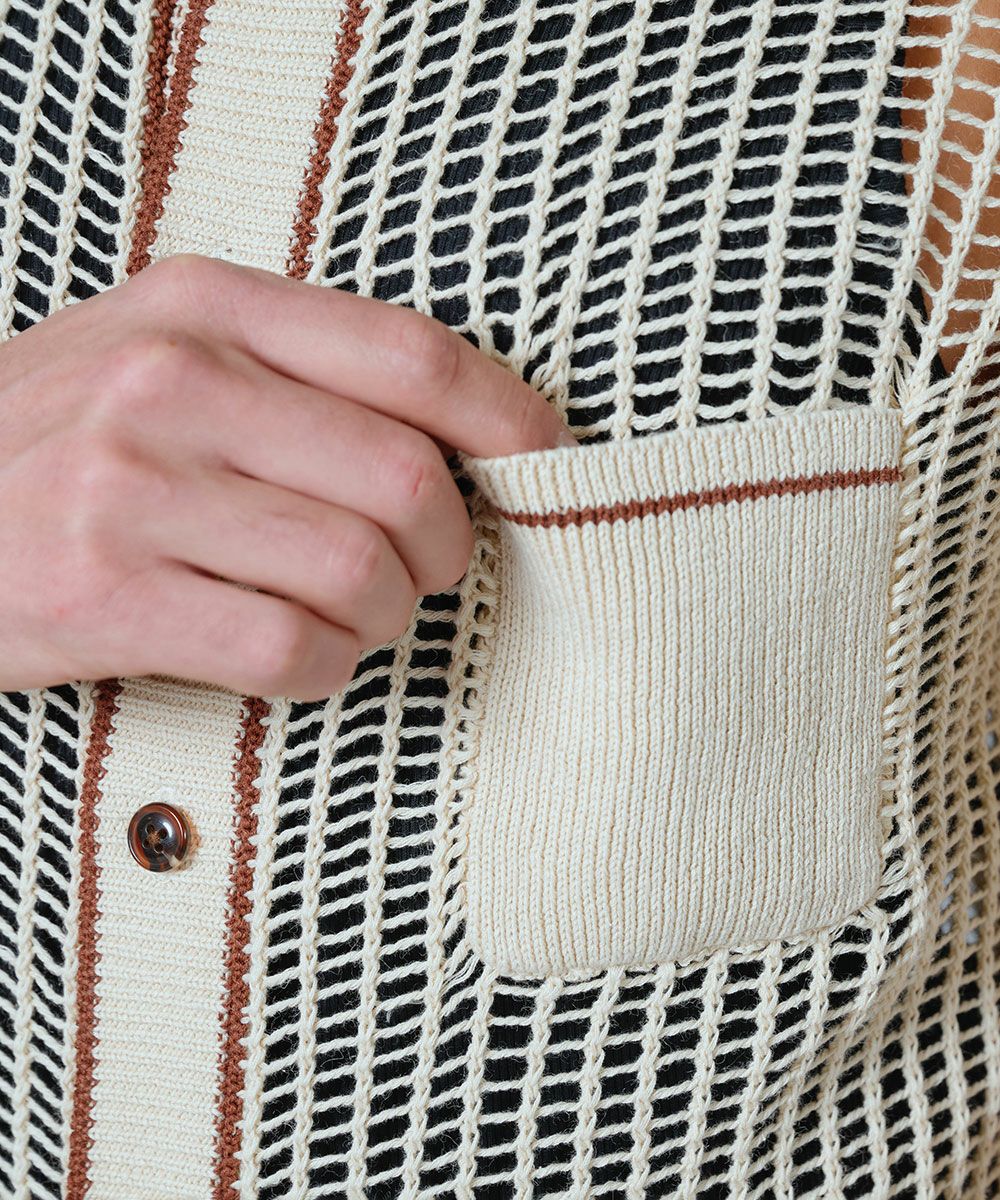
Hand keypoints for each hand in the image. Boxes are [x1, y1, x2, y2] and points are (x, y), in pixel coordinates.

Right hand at [0, 254, 572, 699]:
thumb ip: (300, 373)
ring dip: (385, 614)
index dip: (508, 418)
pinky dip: (328, 666)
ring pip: (357, 571)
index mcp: (207, 305)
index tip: (546, 463)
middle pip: (404, 478)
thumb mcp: (167, 353)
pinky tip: (299, 653)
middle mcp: (172, 382)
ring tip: (351, 613)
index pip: (412, 353)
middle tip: (428, 567)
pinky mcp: (106, 596)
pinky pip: (292, 648)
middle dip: (448, 545)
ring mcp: (132, 489)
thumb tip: (461, 434)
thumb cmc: (65, 437)